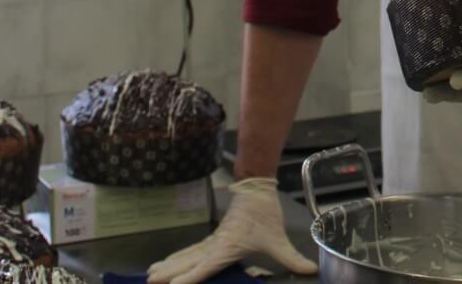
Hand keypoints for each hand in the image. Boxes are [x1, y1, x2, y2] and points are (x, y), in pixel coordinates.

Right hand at [147, 177, 316, 281]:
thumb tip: (312, 271)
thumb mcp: (278, 238)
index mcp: (228, 247)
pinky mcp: (214, 237)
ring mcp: (213, 240)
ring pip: (188, 254)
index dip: (190, 277)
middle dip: (171, 271)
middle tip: (150, 280)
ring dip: (171, 263)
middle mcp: (215, 245)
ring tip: (151, 273)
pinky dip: (179, 256)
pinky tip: (170, 261)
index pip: (206, 266)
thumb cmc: (266, 213)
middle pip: (189, 261)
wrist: (256, 187)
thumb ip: (292, 257)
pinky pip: (193, 249)